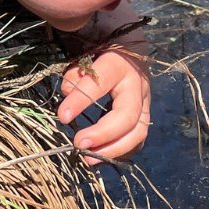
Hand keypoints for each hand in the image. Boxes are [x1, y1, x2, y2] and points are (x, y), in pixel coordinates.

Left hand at [57, 46, 150, 163]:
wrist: (127, 50)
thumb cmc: (100, 52)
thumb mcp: (84, 54)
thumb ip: (74, 73)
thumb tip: (67, 92)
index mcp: (119, 64)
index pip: (100, 83)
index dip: (81, 101)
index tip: (62, 117)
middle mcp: (138, 85)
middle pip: (128, 115)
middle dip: (103, 134)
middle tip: (78, 143)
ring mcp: (145, 102)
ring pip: (138, 132)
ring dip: (114, 149)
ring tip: (89, 159)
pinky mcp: (145, 116)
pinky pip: (137, 139)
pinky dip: (121, 151)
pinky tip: (101, 156)